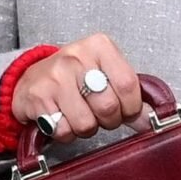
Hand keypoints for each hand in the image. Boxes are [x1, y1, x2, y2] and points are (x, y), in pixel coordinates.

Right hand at [11, 36, 143, 140]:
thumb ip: (128, 93)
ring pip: (86, 123)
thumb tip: (147, 120)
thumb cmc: (74, 77)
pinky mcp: (39, 97)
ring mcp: (55, 77)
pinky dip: (66, 133)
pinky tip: (62, 117)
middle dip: (109, 120)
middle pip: (108, 107)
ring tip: (79, 114)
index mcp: (99, 46)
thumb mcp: (104, 73)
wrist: (33, 78)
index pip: (128, 84)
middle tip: (100, 114)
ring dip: (86, 128)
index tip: (127, 111)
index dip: (132, 107)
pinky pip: (64, 131)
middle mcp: (76, 57)